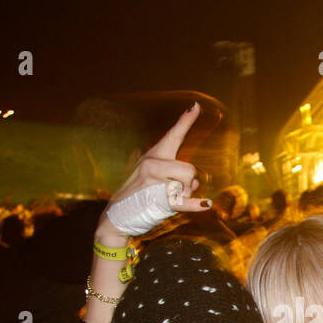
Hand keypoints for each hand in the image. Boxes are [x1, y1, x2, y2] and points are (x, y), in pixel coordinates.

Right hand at [101, 103, 210, 236]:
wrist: (116, 216)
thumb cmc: (137, 197)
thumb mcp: (152, 179)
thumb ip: (175, 177)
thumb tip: (195, 182)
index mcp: (153, 156)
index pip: (173, 135)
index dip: (186, 120)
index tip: (196, 106)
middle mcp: (152, 164)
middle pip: (189, 169)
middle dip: (189, 183)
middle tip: (175, 192)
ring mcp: (154, 182)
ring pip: (189, 186)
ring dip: (185, 197)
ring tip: (165, 200)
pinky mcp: (158, 200)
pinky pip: (184, 201)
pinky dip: (195, 205)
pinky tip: (206, 204)